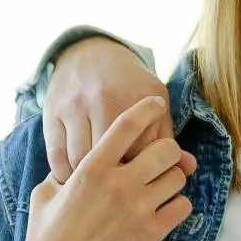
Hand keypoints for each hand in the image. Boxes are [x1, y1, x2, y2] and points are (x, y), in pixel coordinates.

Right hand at [10, 97, 193, 240]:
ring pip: (177, 178)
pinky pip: (182, 208)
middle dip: (167, 152)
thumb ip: (65, 171)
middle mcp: (117, 184)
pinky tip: (164, 212)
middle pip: (165, 149)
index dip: (147, 109)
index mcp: (90, 168)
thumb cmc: (44, 237)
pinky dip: (178, 207)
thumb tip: (74, 161)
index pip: (127, 125)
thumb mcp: (46, 193)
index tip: (156, 104)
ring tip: (160, 189)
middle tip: (161, 161)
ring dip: (173, 181)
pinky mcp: (149, 234)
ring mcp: (136, 209)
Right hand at [42, 36, 167, 182]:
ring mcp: (72, 108)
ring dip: (89, 180)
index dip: (146, 171)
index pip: (142, 149)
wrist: (86, 52)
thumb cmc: (127, 84)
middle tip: (123, 188)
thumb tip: (190, 168)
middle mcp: (101, 101)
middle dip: (119, 178)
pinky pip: (56, 158)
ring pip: (81, 161)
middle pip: (111, 158)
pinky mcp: (50, 116)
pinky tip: (76, 179)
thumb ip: (167, 136)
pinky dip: (65, 174)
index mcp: (132, 99)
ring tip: (99, 187)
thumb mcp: (153, 99)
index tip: (146, 179)